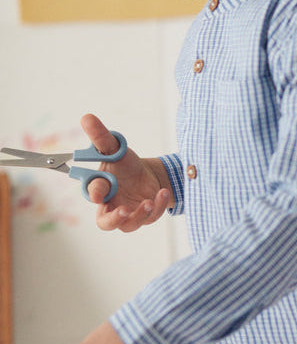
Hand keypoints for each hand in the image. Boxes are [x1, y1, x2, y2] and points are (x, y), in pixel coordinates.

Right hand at [80, 113, 170, 231]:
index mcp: (100, 189)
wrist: (147, 174)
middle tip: (122, 211)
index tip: (101, 191)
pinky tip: (162, 192)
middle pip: (104, 223)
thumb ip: (100, 137)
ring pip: (129, 225)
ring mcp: (129, 214)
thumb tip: (87, 117)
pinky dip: (157, 206)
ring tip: (149, 201)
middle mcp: (111, 205)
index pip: (93, 194)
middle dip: (113, 219)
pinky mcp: (145, 217)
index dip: (96, 193)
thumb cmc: (125, 164)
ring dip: (139, 215)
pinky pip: (150, 217)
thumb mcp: (115, 148)